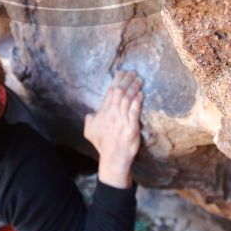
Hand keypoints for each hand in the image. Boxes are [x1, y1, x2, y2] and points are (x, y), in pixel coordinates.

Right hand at [84, 70, 143, 188]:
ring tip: (139, 79)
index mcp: (103, 112)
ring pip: (127, 99)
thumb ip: (89, 120)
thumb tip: (91, 114)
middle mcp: (112, 114)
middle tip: (133, 72)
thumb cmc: (103, 145)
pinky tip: (141, 94)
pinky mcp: (131, 127)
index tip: (122, 72)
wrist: (113, 158)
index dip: (117, 80)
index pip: (110, 92)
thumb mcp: (89, 132)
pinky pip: (134, 111)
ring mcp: (122, 120)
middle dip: (126, 80)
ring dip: (133, 87)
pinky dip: (138, 102)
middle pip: (120, 92)